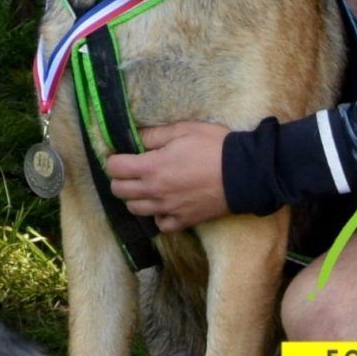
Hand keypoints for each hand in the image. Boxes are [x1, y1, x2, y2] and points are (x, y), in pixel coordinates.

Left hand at [103, 119, 232, 232]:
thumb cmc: (212, 146)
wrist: (243, 173)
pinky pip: (161, 225)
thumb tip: (134, 137)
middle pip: (119, 191)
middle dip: (119, 178)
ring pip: (136, 210)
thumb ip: (152, 135)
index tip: (120, 153)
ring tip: (145, 185)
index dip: (113, 158)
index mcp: (151, 167)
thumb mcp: (180, 130)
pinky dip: (157, 216)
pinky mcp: (186, 221)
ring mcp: (170, 209)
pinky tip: (163, 204)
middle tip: (130, 168)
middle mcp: (155, 192)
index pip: (114, 168)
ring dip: (134, 197)